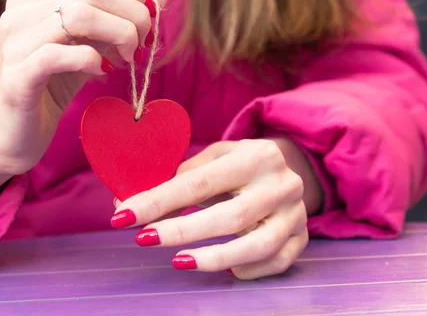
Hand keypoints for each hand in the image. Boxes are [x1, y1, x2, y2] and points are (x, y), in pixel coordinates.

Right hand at [0, 0, 167, 210]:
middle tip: (142, 44)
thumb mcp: (91, 44)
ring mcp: (14, 42)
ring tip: (126, 58)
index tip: (146, 19)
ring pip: (77, 16)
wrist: (10, 133)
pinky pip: (59, 55)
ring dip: (118, 35)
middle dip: (131, 15)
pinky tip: (102, 72)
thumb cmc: (51, 84)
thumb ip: (120, 16)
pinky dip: (91, 61)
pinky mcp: (17, 76)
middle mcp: (19, 10)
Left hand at [112, 139, 320, 279]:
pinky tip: (228, 269)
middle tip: (143, 239)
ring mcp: (296, 214)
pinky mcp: (303, 238)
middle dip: (181, 231)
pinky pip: (277, 261)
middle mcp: (281, 184)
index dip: (158, 201)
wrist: (293, 165)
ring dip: (214, 258)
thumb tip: (127, 203)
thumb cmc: (239, 164)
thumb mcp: (214, 158)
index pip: (199, 182)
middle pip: (229, 217)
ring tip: (179, 261)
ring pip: (258, 246)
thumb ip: (177, 178)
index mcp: (255, 156)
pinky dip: (250, 270)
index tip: (123, 215)